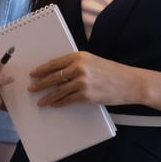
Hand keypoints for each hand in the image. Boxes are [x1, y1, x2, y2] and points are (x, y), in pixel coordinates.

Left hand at [28, 51, 142, 107]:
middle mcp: (79, 68)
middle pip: (53, 77)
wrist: (129, 82)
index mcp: (79, 57)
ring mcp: (82, 82)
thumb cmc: (112, 72)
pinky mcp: (86, 95)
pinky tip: (54, 104)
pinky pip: (68, 100)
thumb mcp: (92, 61)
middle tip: (31, 88)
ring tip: (40, 101)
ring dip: (48, 97)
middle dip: (40, 84)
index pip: (55, 63)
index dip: (42, 69)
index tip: (33, 73)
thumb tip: (57, 72)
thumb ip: (76, 64)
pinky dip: (59, 103)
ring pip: (59, 90)